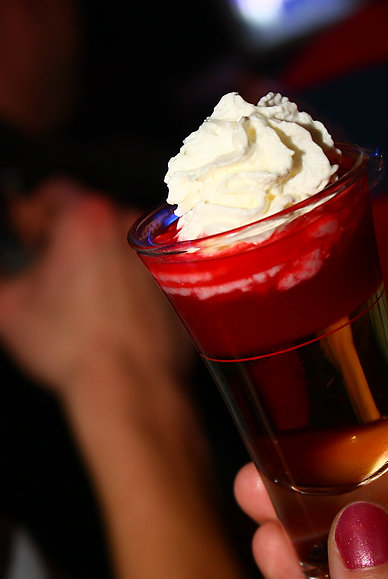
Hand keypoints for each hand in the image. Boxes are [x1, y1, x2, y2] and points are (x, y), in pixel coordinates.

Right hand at [0, 178, 192, 393]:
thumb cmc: (74, 347)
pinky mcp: (178, 284)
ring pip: (120, 245)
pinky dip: (128, 283)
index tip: (28, 235)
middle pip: (91, 218)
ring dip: (100, 261)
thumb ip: (3, 273)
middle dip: (67, 240)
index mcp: (87, 219)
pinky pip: (145, 271)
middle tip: (51, 274)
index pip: (52, 192)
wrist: (130, 385)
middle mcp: (130, 229)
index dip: (32, 214)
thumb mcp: (9, 305)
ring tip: (84, 301)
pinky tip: (111, 313)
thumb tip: (8, 272)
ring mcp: (159, 255)